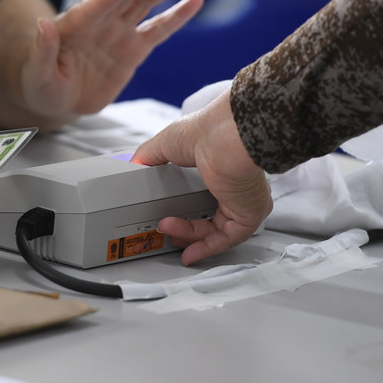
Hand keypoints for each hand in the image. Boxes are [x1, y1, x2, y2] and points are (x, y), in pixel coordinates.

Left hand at [21, 0, 203, 118]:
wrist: (56, 98)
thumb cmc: (40, 84)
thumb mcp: (36, 72)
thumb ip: (42, 49)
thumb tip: (43, 24)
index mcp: (75, 26)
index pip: (95, 6)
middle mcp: (100, 23)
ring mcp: (119, 33)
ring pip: (144, 6)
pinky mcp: (134, 49)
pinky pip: (160, 30)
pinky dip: (179, 15)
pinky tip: (196, 0)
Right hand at [131, 89, 271, 264]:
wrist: (224, 138)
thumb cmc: (204, 131)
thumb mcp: (165, 143)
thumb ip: (147, 156)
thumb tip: (134, 166)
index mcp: (222, 168)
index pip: (206, 197)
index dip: (185, 209)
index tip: (167, 215)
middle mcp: (236, 187)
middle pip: (210, 218)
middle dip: (186, 229)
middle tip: (166, 229)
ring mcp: (244, 202)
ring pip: (216, 231)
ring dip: (189, 236)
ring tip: (167, 231)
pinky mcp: (249, 215)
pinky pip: (228, 239)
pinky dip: (206, 248)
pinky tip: (189, 252)